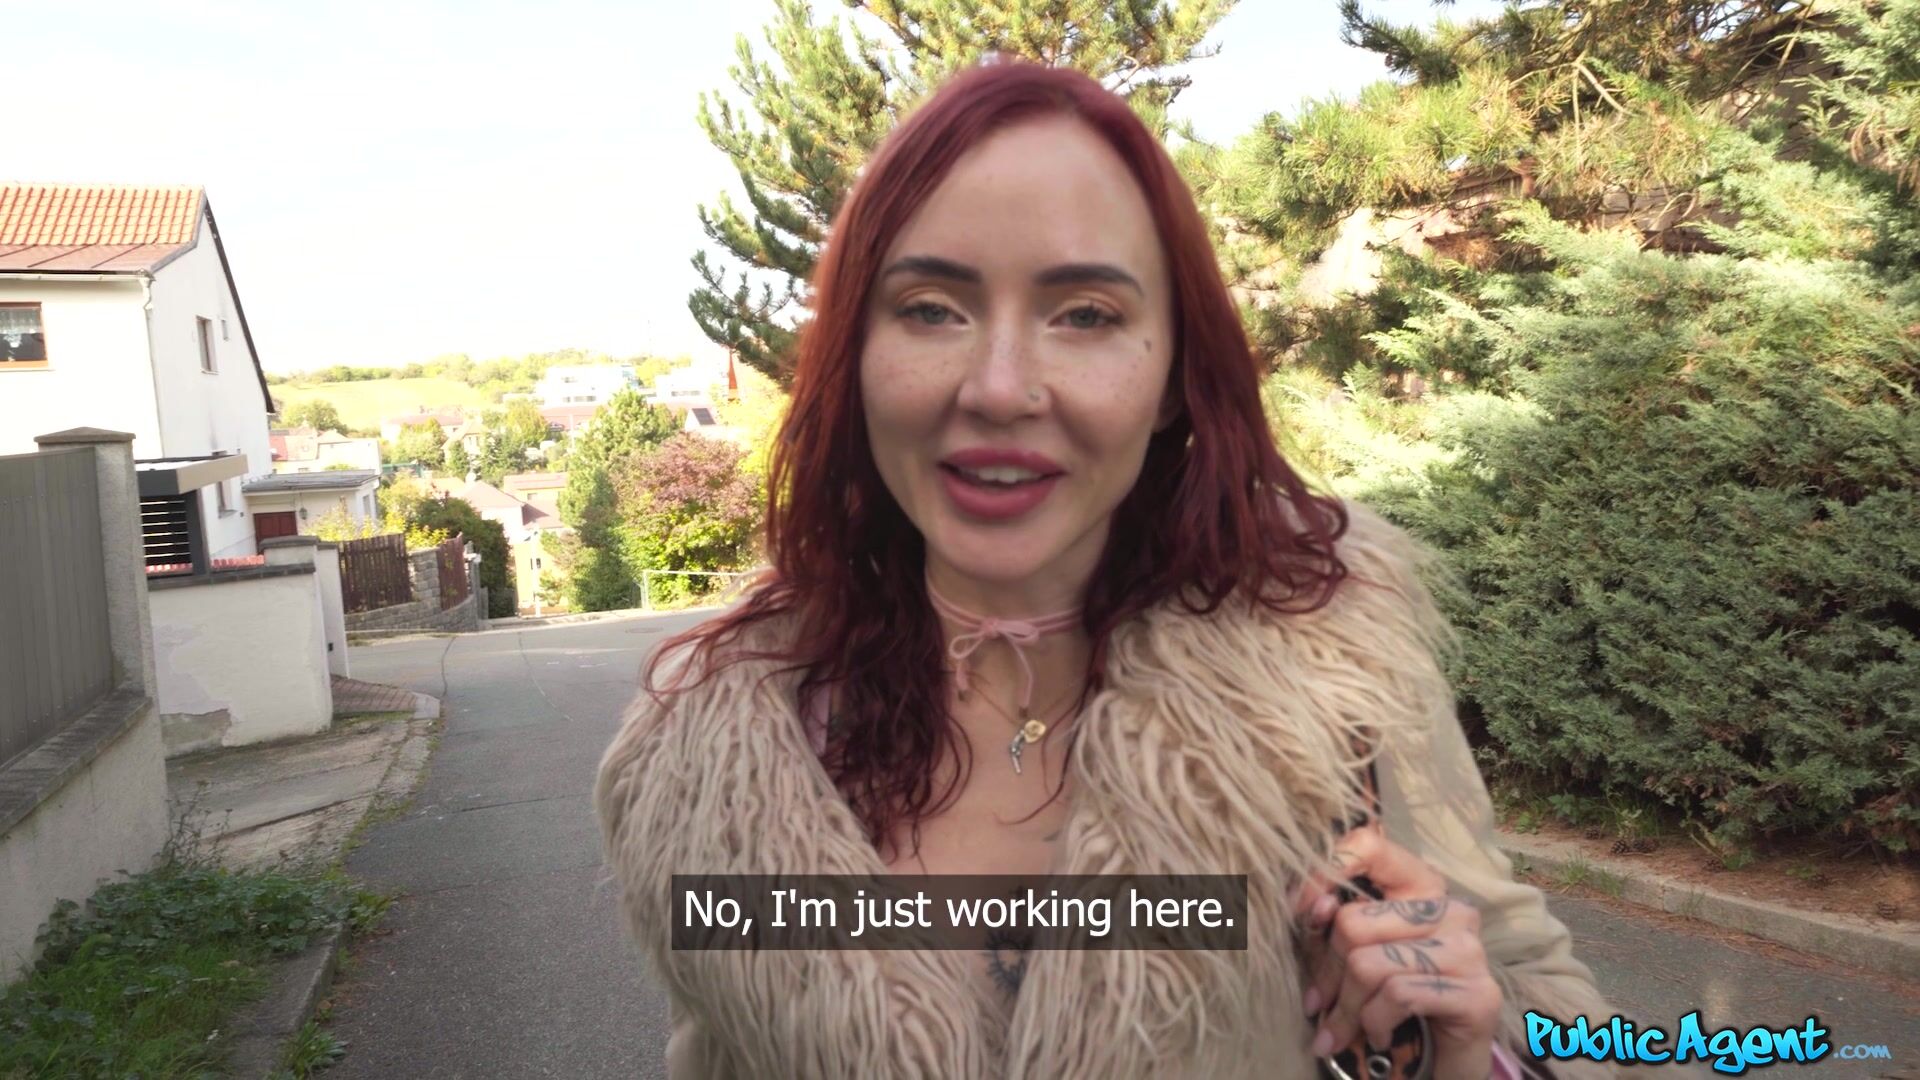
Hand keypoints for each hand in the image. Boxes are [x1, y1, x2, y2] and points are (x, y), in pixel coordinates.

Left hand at [1294, 825, 1501, 1079]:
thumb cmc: (1388, 996)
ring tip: (1341, 1029)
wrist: (1444, 1055)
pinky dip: (1374, 1023)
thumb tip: (1313, 907)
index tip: (1298, 910)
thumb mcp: (1351, 955)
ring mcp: (1468, 950)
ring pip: (1368, 966)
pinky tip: (1378, 1035)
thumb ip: (1329, 927)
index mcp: (1419, 884)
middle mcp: (1451, 908)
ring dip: (1345, 1009)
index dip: (1323, 872)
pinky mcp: (1478, 993)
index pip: (1368, 844)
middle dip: (1327, 974)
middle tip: (1319, 1005)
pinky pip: (1396, 996)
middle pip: (1352, 924)